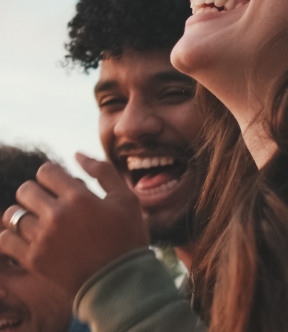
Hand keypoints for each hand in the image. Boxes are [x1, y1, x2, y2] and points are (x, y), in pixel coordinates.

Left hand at [0, 153, 149, 295]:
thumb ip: (103, 171)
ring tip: (38, 219)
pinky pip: (5, 239)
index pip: (46, 171)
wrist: (119, 281)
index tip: (60, 183)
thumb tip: (76, 153)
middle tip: (49, 200)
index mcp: (79, 197)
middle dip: (37, 190)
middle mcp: (57, 215)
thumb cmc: (127, 235)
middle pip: (26, 189)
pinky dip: (11, 234)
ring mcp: (42, 239)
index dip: (52, 174)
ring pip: (13, 213)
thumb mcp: (126, 198)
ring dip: (24, 212)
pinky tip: (27, 235)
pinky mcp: (33, 260)